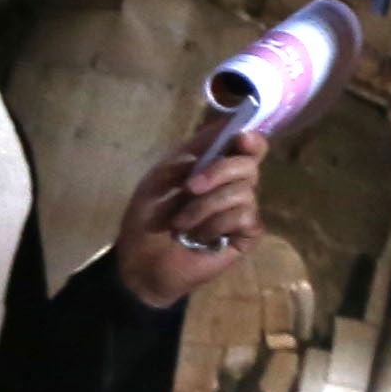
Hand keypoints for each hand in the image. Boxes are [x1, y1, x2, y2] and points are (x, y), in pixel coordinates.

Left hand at [113, 124, 266, 305]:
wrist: (141, 264)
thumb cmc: (146, 221)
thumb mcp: (159, 180)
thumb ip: (190, 154)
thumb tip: (224, 127)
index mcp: (214, 166)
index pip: (248, 144)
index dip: (250, 138)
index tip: (239, 139)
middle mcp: (234, 184)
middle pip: (249, 164)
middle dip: (218, 172)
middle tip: (189, 188)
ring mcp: (243, 210)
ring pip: (244, 192)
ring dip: (205, 206)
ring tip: (182, 224)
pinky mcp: (247, 234)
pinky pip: (244, 216)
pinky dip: (217, 224)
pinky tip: (202, 238)